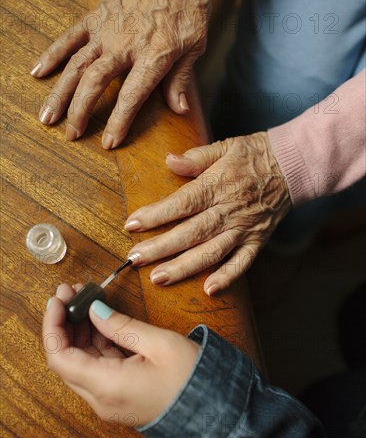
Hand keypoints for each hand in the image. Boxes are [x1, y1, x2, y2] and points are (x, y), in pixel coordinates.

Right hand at [32, 0, 209, 147]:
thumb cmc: (188, 4)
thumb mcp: (195, 43)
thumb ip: (182, 78)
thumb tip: (179, 110)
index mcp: (153, 54)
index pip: (131, 95)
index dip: (118, 122)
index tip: (108, 143)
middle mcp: (125, 44)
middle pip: (94, 82)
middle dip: (80, 111)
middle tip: (71, 134)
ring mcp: (106, 29)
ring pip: (76, 64)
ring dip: (60, 92)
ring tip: (47, 116)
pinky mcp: (96, 16)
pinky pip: (70, 37)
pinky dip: (53, 54)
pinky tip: (39, 73)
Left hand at [43, 284, 199, 425]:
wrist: (215, 413)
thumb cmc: (192, 380)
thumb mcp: (159, 343)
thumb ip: (121, 325)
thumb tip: (94, 309)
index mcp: (107, 386)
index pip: (59, 356)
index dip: (53, 325)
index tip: (58, 298)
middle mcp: (101, 398)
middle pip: (66, 359)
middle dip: (64, 322)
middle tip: (72, 292)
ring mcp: (109, 399)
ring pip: (81, 361)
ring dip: (79, 330)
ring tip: (86, 299)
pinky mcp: (119, 394)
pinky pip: (97, 367)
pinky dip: (95, 342)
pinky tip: (100, 319)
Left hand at [125, 132, 290, 294]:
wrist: (292, 165)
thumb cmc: (254, 154)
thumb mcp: (224, 147)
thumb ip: (196, 157)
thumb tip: (169, 161)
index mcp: (218, 185)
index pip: (183, 203)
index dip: (156, 215)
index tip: (132, 224)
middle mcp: (229, 210)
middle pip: (192, 232)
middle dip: (161, 247)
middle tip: (134, 259)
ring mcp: (244, 228)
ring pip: (212, 252)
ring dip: (184, 267)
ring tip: (158, 278)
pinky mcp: (257, 240)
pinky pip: (242, 263)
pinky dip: (227, 277)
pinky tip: (208, 290)